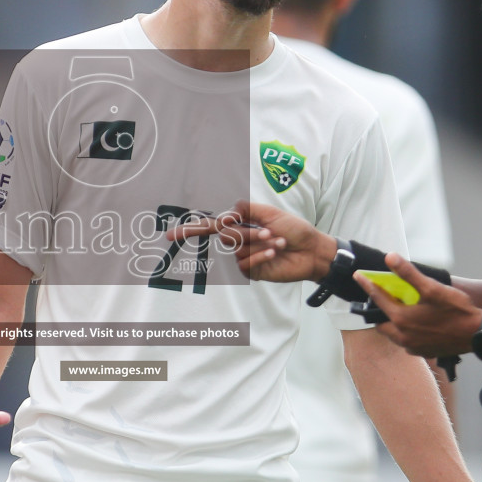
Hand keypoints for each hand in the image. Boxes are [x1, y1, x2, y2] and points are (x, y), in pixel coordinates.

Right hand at [167, 200, 333, 282]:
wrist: (311, 251)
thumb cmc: (295, 230)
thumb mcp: (271, 213)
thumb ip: (247, 210)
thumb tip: (228, 213)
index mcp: (242, 225)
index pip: (211, 227)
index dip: (190, 231)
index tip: (170, 235)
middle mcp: (240, 242)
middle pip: (227, 236)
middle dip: (249, 234)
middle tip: (270, 233)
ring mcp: (245, 258)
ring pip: (238, 250)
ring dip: (259, 245)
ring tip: (279, 243)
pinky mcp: (253, 271)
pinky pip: (246, 264)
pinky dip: (261, 257)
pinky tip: (275, 253)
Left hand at [357, 254, 481, 357]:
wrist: (478, 334)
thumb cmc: (457, 311)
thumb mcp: (431, 288)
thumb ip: (408, 273)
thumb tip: (390, 257)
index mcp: (401, 319)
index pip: (378, 299)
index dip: (367, 285)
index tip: (359, 276)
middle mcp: (403, 336)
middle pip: (381, 322)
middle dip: (379, 310)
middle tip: (382, 298)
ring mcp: (413, 347)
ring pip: (393, 334)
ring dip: (392, 323)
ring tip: (399, 310)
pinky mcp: (424, 352)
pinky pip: (406, 342)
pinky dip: (405, 333)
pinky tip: (415, 325)